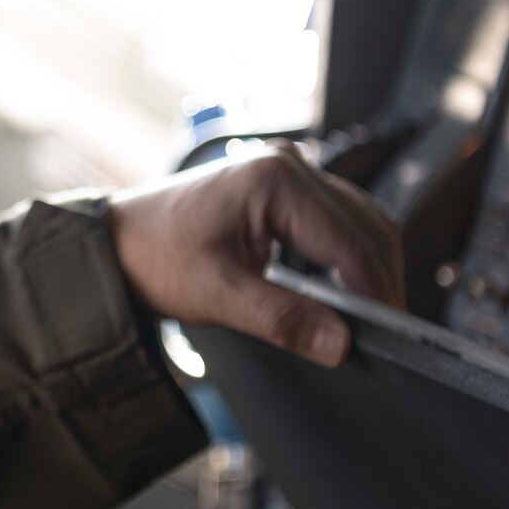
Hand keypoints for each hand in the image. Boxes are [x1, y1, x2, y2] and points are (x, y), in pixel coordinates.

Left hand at [107, 147, 403, 367]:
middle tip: (387, 337)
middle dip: (379, 281)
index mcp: (276, 179)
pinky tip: (345, 294)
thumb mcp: (218, 294)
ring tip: (370, 320)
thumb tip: (340, 344)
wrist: (117, 241)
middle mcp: (289, 164)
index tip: (391, 337)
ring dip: (368, 268)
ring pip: (358, 221)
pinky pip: (337, 220)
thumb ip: (282, 319)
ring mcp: (288, 171)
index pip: (350, 241)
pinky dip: (348, 257)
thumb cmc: (155, 257)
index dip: (376, 291)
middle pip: (366, 226)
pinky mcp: (284, 187)